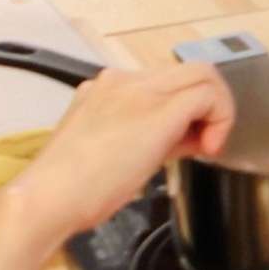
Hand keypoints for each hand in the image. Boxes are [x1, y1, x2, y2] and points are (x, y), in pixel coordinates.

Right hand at [13, 63, 233, 238]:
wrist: (48, 197)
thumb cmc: (71, 189)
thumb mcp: (110, 152)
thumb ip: (148, 136)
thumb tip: (185, 137)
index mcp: (105, 89)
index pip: (164, 84)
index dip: (186, 111)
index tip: (187, 142)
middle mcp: (121, 81)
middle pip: (188, 72)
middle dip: (206, 106)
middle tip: (203, 143)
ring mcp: (138, 89)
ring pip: (202, 75)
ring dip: (216, 109)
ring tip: (205, 146)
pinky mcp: (157, 108)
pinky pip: (206, 95)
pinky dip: (220, 118)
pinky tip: (207, 148)